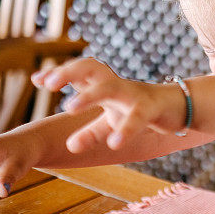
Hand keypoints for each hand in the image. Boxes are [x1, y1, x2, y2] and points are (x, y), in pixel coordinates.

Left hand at [31, 58, 185, 152]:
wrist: (178, 107)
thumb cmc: (139, 110)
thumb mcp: (111, 123)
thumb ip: (90, 132)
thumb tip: (68, 146)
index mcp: (104, 84)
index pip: (79, 71)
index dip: (58, 73)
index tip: (37, 80)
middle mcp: (115, 85)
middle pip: (90, 67)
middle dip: (68, 72)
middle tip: (48, 84)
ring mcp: (133, 94)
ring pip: (109, 87)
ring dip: (88, 95)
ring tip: (69, 108)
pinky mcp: (150, 108)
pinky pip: (136, 117)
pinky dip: (125, 129)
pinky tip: (114, 144)